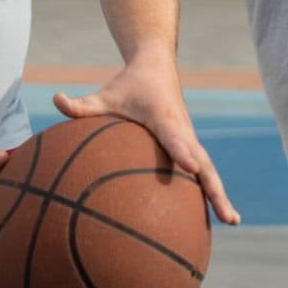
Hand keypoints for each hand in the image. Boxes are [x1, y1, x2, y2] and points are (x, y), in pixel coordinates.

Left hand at [51, 56, 240, 225]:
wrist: (157, 66)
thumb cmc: (129, 84)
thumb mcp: (105, 94)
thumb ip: (81, 104)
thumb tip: (55, 100)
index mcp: (164, 118)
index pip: (174, 137)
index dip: (181, 152)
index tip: (189, 169)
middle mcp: (183, 131)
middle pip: (204, 164)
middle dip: (216, 189)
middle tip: (228, 217)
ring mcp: (190, 139)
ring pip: (209, 170)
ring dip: (220, 194)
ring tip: (232, 221)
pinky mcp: (190, 145)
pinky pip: (202, 171)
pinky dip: (210, 190)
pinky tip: (214, 215)